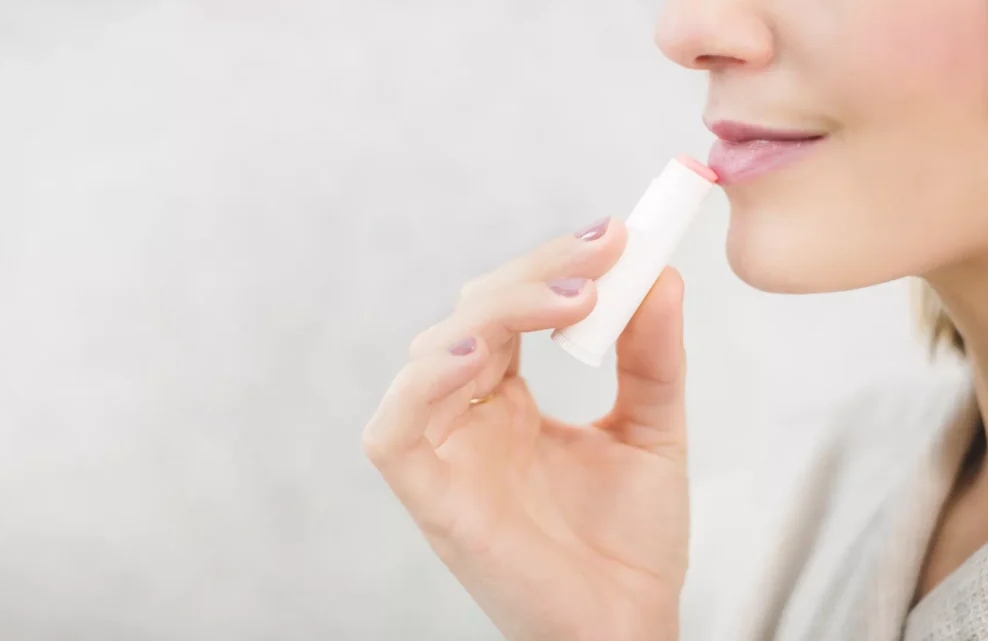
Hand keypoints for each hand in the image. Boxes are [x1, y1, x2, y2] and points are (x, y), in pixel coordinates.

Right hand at [363, 218, 688, 640]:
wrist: (631, 629)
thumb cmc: (633, 545)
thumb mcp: (654, 431)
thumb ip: (652, 359)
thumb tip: (660, 278)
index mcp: (508, 402)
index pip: (508, 310)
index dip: (551, 267)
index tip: (615, 237)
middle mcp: (468, 419)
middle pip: (469, 317)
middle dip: (532, 276)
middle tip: (601, 255)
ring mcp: (445, 456)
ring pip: (430, 355)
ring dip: (495, 313)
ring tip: (570, 300)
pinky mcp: (429, 499)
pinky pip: (393, 431)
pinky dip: (424, 383)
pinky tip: (482, 353)